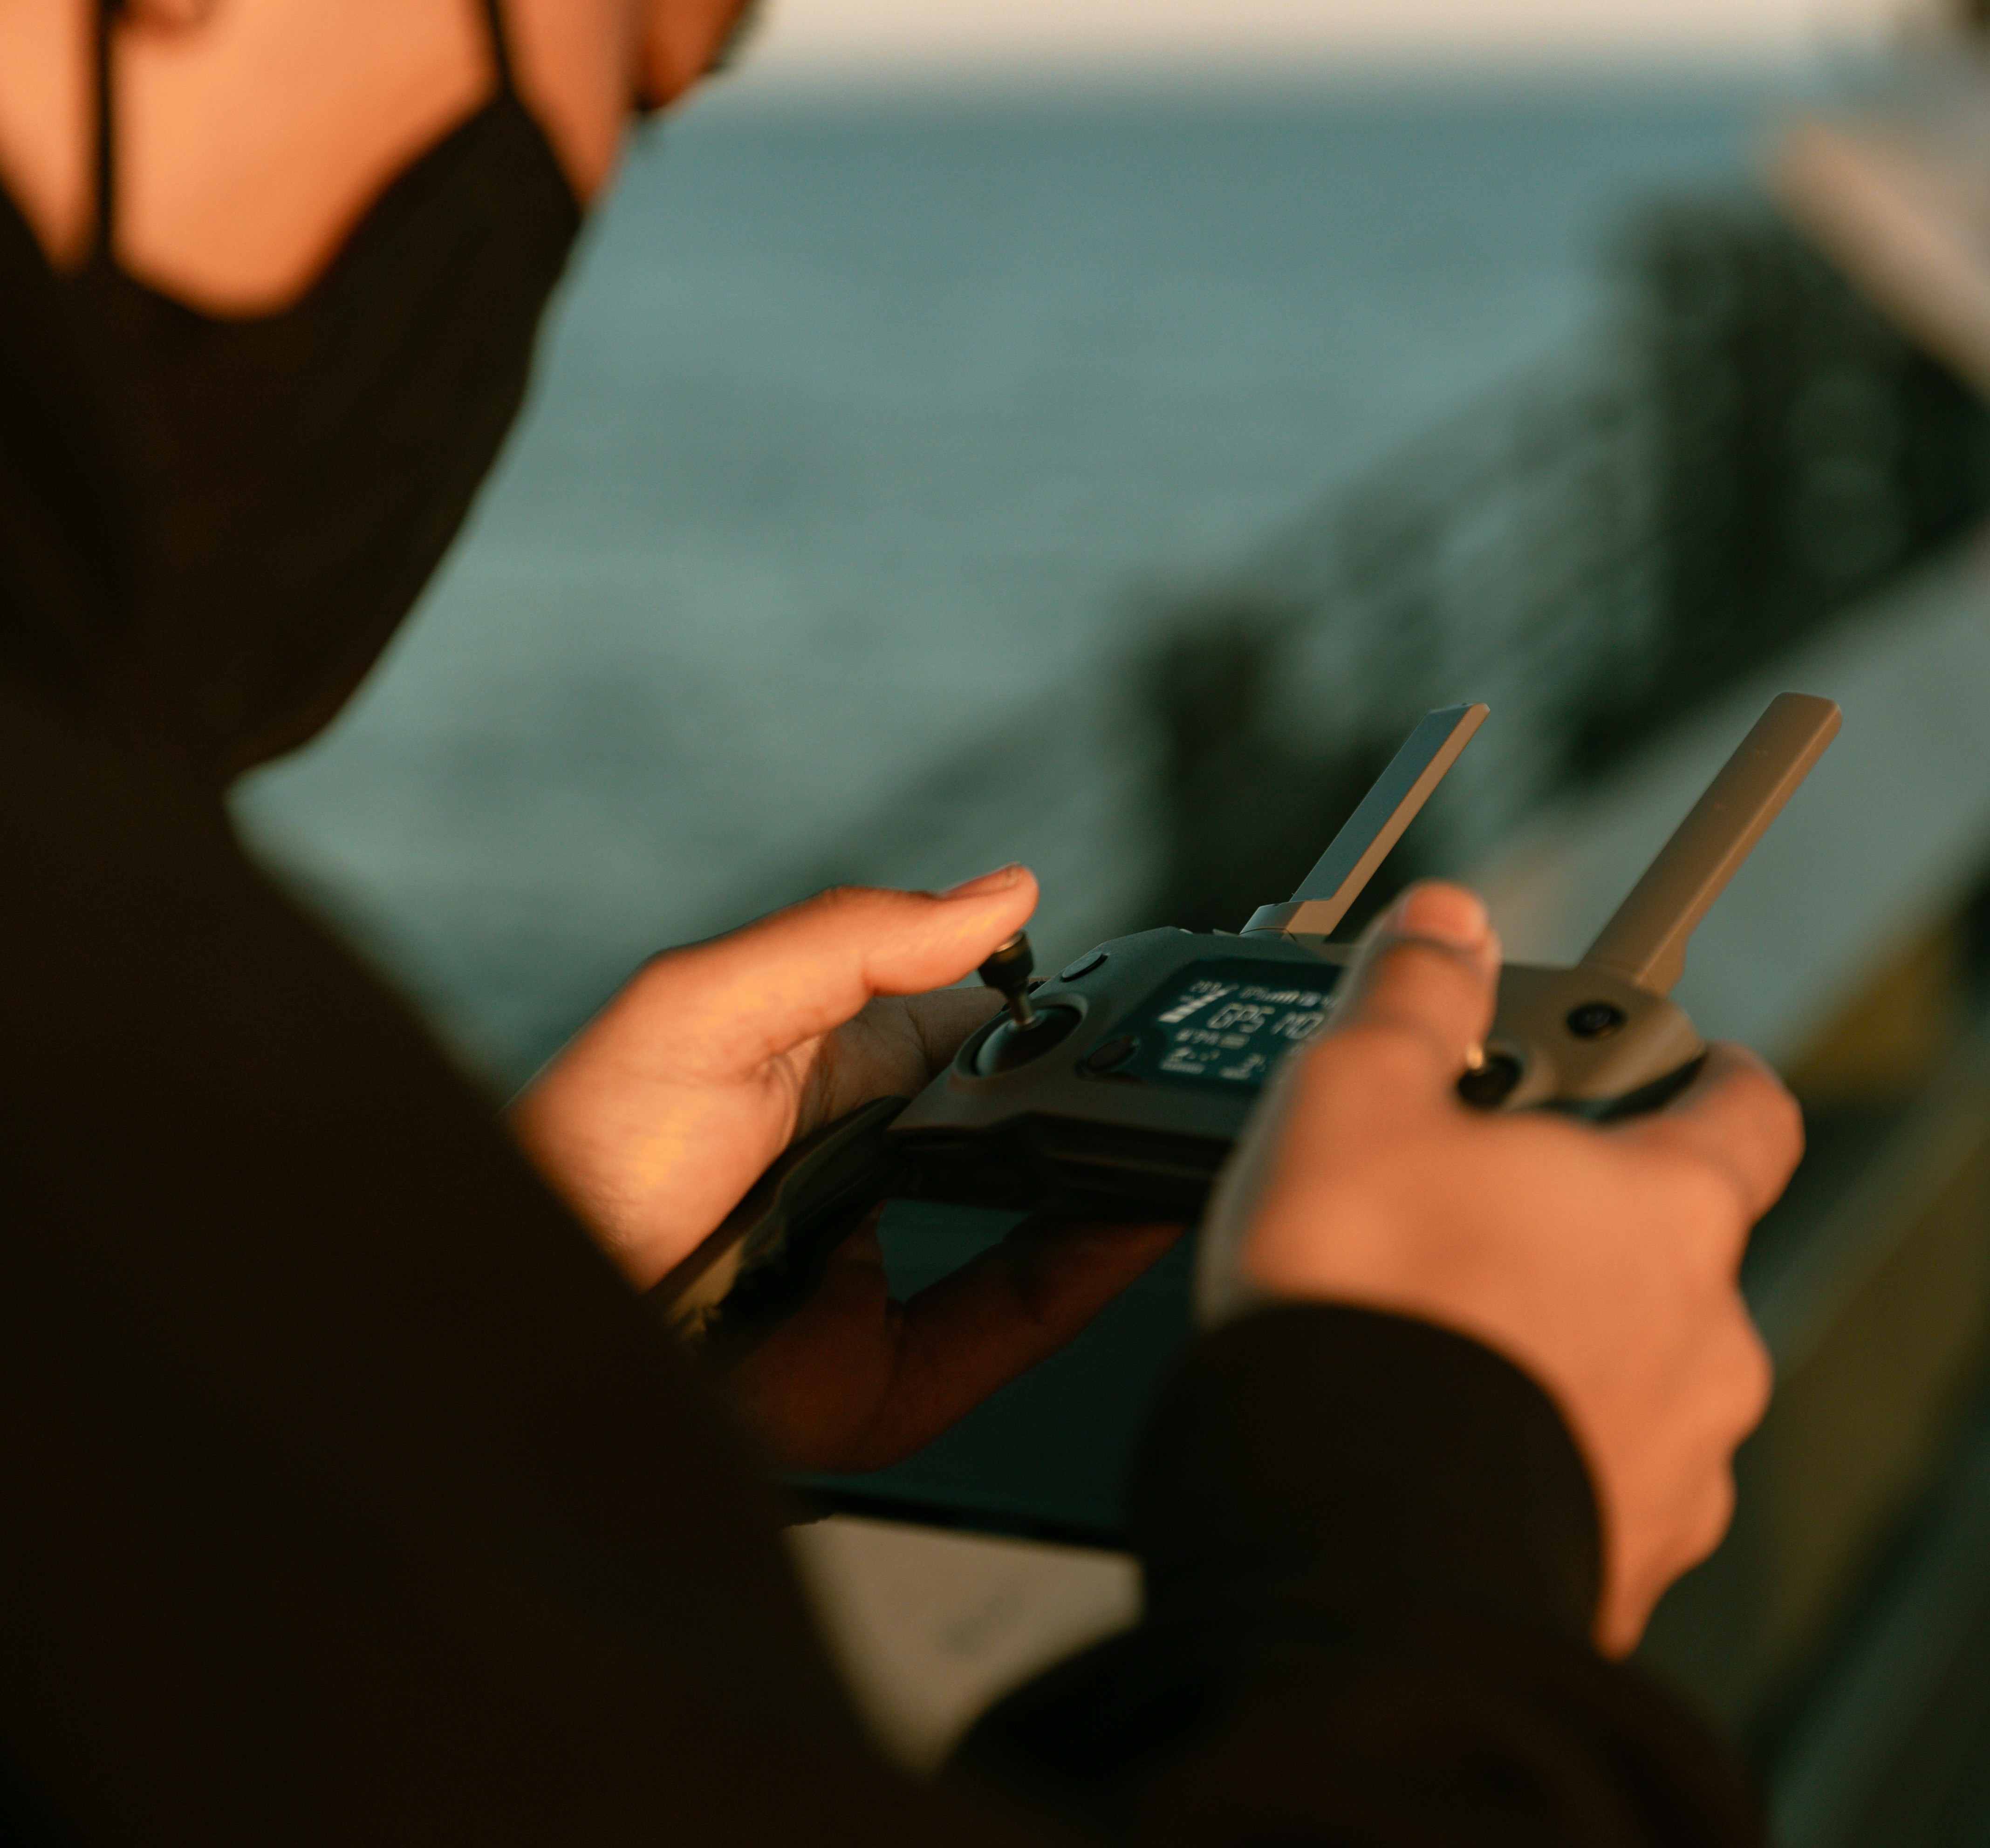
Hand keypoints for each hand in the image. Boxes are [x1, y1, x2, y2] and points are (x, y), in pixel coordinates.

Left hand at [507, 871, 1179, 1471]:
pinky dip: (1093, 1276)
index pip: (974, 1025)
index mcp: (821, 1071)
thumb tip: (1006, 894)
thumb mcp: (698, 1011)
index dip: (1053, 1011)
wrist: (521, 1333)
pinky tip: (1138, 1222)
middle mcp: (866, 1169)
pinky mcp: (894, 1374)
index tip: (1137, 990)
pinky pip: (1018, 1323)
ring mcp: (887, 1272)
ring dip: (1116, 1179)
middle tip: (1180, 1063)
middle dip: (1100, 1098)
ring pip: (1039, 1225)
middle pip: (1020, 1125)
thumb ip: (852, 939)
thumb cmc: (572, 1165)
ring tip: (1188, 1132)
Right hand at [1202, 882, 1803, 1654]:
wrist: (1351, 1555)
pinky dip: (1536, 1472)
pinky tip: (1444, 1462)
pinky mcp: (1621, 1578)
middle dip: (1588, 1233)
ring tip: (1439, 1354)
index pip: (1750, 1115)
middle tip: (1474, 1219)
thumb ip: (1412, 997)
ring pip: (1636, 1384)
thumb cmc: (1370, 1313)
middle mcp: (1709, 1344)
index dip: (1717, 1078)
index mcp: (1675, 1212)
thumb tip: (1446, 921)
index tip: (1689, 1064)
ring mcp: (1676, 1473)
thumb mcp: (1355, 1099)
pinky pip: (1592, 1499)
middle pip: (1675, 1257)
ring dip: (1563, 1359)